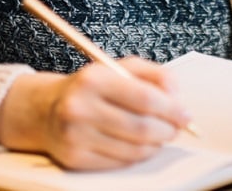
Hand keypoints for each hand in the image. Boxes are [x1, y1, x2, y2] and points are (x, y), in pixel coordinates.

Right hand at [0, 57, 191, 168]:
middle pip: (142, 127)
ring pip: (133, 149)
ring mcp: (75, 135)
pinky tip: (138, 145)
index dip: (172, 109)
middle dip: (167, 130)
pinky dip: (137, 155)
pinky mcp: (74, 158)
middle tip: (176, 128)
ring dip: (155, 145)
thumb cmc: (91, 88)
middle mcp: (81, 107)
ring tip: (158, 136)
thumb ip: (154, 74)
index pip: (145, 98)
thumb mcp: (120, 68)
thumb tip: (177, 96)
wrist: (45, 109)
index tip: (185, 115)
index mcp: (94, 79)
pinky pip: (119, 162)